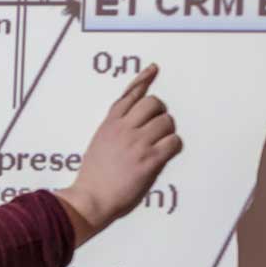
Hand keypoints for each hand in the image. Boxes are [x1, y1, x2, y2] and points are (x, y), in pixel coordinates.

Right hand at [56, 64, 181, 244]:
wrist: (92, 196)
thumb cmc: (94, 174)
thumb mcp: (98, 142)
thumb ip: (113, 128)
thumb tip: (130, 119)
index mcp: (110, 123)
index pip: (129, 95)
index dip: (143, 80)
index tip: (154, 69)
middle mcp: (124, 129)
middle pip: (153, 103)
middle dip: (160, 112)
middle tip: (157, 126)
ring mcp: (137, 143)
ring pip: (166, 122)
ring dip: (167, 131)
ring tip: (159, 143)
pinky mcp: (149, 159)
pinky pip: (173, 142)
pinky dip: (173, 145)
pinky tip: (165, 153)